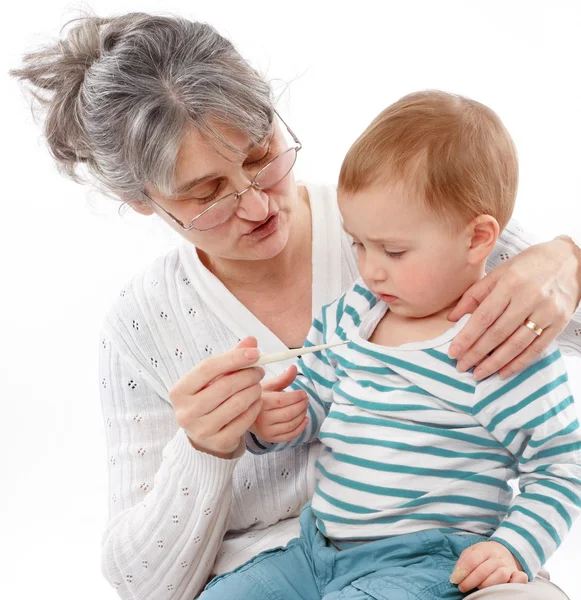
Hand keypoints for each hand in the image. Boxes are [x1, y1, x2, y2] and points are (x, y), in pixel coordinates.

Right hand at [169, 337, 264, 458]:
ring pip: (237, 403)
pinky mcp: (219, 442)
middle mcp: (186, 412)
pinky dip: (255, 408)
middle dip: (248, 375)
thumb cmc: (207, 400)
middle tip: (259, 370)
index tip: (255, 352)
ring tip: (257, 386)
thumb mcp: (212, 379)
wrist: (203, 436)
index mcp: (179, 391)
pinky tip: (256, 401)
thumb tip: (251, 341)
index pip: (208, 368)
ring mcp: (202, 429)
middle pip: (224, 386)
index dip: (233, 358)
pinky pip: (244, 420)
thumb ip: (230, 359)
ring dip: (254, 390)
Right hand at [250, 365, 308, 442]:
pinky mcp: (271, 438)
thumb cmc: (259, 399)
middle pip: (288, 414)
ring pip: (290, 425)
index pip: (282, 401)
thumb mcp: (269, 386)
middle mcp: (262, 419)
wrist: (245, 415)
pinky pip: (289, 436)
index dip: (296, 397)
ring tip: (305, 407)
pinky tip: (305, 419)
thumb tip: (294, 367)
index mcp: (261, 403)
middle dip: (301, 405)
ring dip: (302, 415)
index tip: (303, 393)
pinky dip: (300, 428)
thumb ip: (283, 378)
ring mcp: (266, 431)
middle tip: (306, 399)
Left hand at [447, 237, 580, 380]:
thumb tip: (452, 317)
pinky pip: (536, 349)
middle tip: (461, 366)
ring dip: (495, 363)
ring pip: (517, 344)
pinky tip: (503, 372)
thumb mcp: (499, 272)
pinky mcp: (560, 323)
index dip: (467, 336)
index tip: (453, 351)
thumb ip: (475, 294)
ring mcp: (547, 312)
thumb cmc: (530, 265)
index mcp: (511, 283)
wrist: (571, 261)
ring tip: (478, 374)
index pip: (484, 316)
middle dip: (477, 353)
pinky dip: (518, 363)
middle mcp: (529, 298)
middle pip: (498, 333)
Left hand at [450, 540, 527, 591]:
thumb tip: (456, 575)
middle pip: (484, 569)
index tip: (455, 580)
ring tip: (478, 588)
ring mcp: (509, 566)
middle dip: (471, 580)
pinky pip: (519, 579)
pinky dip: (513, 584)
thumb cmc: (485, 554)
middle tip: (462, 587)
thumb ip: (464, 561)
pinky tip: (502, 588)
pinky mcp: (518, 574)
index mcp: (485, 549)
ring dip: (487, 584)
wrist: (505, 550)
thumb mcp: (472, 551)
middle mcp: (498, 557)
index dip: (463, 571)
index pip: (473, 559)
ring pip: (500, 576)